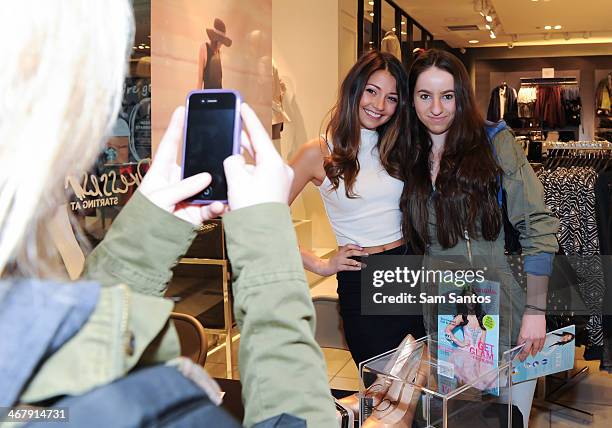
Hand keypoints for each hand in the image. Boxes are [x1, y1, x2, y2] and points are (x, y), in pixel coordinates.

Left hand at [138, 106, 224, 224]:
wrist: (146, 245)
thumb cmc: (143, 218)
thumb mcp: (158, 197)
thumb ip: (182, 187)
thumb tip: (206, 178)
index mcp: (161, 172)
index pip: (170, 144)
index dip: (176, 126)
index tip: (182, 109)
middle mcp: (177, 181)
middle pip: (195, 163)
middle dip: (209, 155)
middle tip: (222, 144)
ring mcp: (188, 196)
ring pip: (208, 185)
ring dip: (217, 184)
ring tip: (227, 180)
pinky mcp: (196, 212)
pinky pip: (211, 205)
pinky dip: (217, 205)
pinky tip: (220, 204)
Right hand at [223, 103, 293, 209]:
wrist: (263, 237)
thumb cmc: (252, 210)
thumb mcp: (235, 180)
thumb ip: (232, 162)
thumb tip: (234, 160)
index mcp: (273, 163)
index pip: (259, 134)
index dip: (248, 119)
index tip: (243, 106)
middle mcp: (280, 170)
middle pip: (260, 149)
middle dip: (245, 140)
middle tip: (235, 126)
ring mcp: (280, 182)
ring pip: (259, 164)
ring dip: (245, 160)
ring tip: (232, 152)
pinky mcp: (276, 193)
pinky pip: (261, 176)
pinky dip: (248, 173)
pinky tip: (237, 176)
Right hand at [315, 244, 368, 275]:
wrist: (325, 267)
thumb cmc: (333, 261)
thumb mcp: (339, 254)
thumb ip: (346, 253)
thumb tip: (357, 251)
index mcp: (341, 251)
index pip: (348, 246)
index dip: (355, 246)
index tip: (361, 248)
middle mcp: (340, 255)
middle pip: (351, 252)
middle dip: (360, 253)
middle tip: (366, 254)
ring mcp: (340, 261)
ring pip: (350, 261)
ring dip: (358, 262)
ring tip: (364, 264)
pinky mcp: (339, 267)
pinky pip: (348, 268)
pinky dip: (354, 268)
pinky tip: (359, 268)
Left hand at [517, 314, 545, 360]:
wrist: (535, 313)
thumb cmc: (528, 318)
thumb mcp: (522, 327)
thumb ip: (522, 336)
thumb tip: (521, 342)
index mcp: (523, 335)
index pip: (520, 346)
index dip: (518, 351)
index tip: (517, 355)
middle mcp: (530, 338)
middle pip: (527, 350)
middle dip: (524, 356)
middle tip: (522, 359)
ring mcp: (537, 338)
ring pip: (535, 348)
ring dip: (533, 353)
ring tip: (532, 355)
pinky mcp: (543, 336)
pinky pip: (542, 344)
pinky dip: (540, 348)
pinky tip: (539, 349)